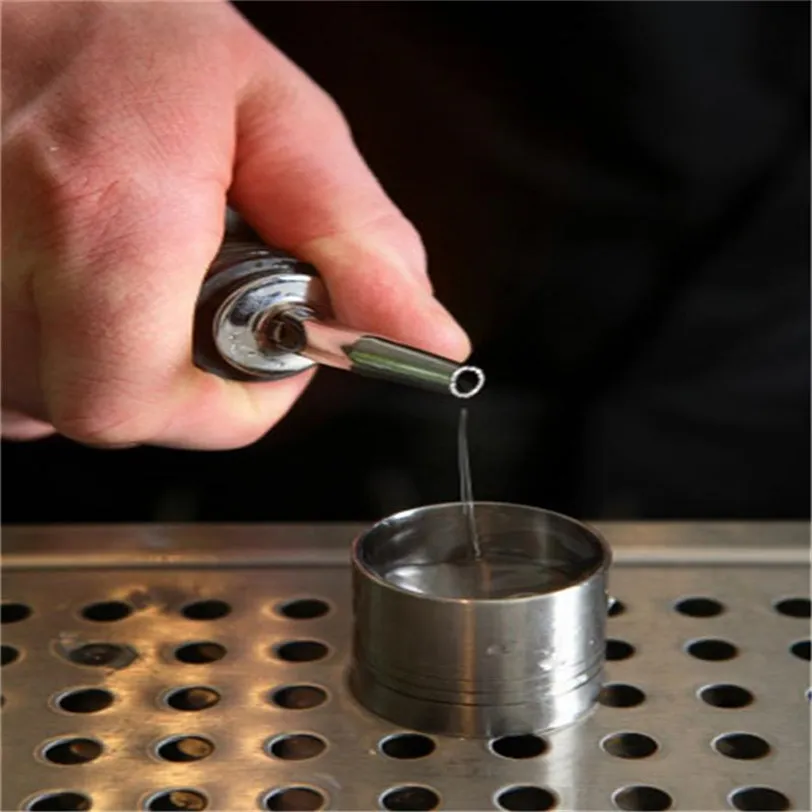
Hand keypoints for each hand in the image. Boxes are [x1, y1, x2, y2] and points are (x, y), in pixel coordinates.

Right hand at [2, 1, 468, 447]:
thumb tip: (425, 336)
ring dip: (110, 361)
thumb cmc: (133, 37)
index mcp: (106, 214)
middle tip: (188, 299)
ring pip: (44, 402)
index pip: (144, 405)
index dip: (222, 409)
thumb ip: (357, 241)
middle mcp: (0, 253)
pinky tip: (70, 283)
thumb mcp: (277, 121)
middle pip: (102, 413)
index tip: (258, 356)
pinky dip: (51, 349)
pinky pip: (3, 376)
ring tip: (123, 272)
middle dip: (174, 380)